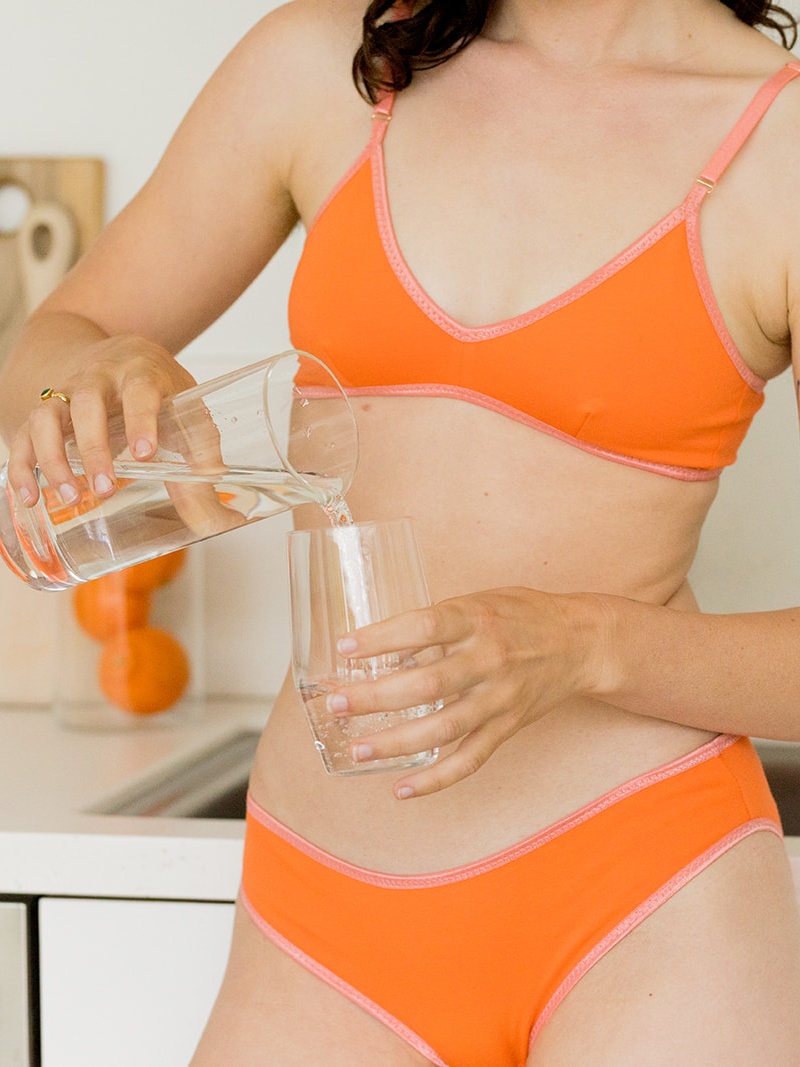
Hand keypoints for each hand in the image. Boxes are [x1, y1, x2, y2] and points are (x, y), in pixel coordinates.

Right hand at [6, 336, 195, 507]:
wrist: (124, 356)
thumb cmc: (163, 393)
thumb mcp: (191, 418)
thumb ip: (204, 465)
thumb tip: (223, 521)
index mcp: (143, 373)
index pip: (140, 391)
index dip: (140, 420)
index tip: (144, 453)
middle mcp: (100, 377)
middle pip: (87, 403)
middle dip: (95, 448)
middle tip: (106, 488)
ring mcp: (67, 393)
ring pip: (47, 416)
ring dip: (53, 458)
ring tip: (70, 496)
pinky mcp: (46, 413)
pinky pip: (24, 434)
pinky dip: (22, 466)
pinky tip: (30, 497)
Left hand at [330, 586, 601, 798]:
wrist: (582, 642)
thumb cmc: (522, 614)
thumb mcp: (479, 602)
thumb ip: (437, 623)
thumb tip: (384, 649)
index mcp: (477, 619)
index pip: (423, 627)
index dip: (382, 638)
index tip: (345, 648)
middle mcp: (489, 659)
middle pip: (426, 683)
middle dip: (375, 697)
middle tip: (336, 705)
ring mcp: (500, 697)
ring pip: (443, 728)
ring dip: (395, 743)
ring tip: (357, 750)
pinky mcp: (508, 726)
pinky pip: (470, 759)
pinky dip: (436, 780)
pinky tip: (402, 789)